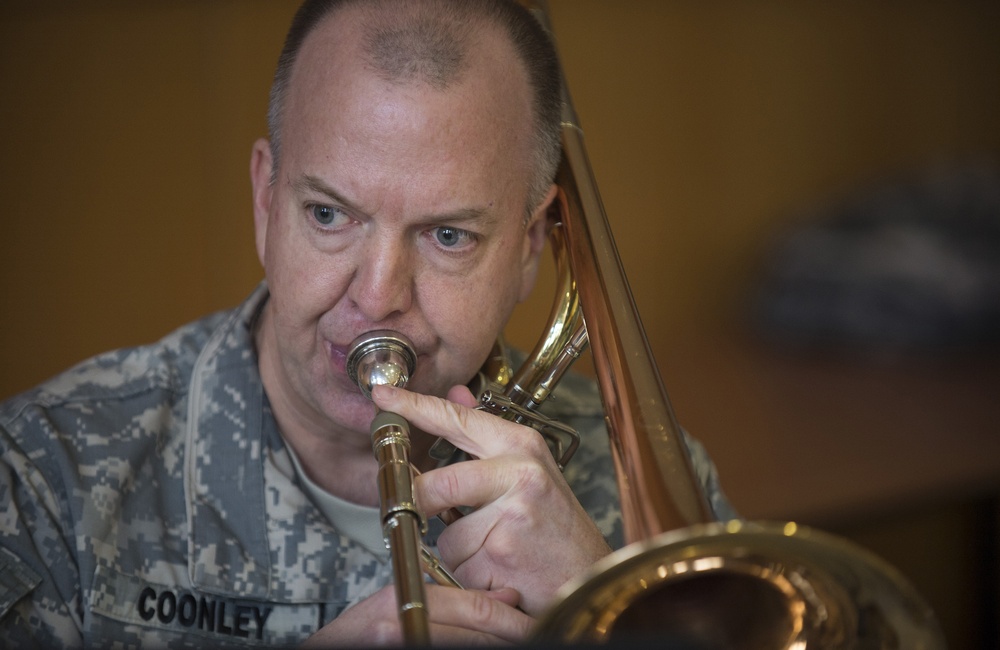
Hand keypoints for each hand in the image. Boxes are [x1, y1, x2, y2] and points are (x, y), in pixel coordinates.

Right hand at [301, 584, 529, 646]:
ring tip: (516, 641)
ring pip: (468, 646)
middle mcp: (401, 621)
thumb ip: (447, 600)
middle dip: (509, 635)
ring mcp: (404, 641)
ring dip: (494, 644)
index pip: (473, 607)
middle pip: (476, 632)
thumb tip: (505, 599)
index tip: (530, 623)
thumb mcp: (398, 607)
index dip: (509, 618)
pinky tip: (482, 648)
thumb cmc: (362, 634)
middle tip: (533, 634)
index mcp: (404, 597)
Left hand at [371, 384, 611, 615]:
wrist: (590, 577)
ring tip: (497, 551)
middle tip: (435, 517)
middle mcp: (519, 474)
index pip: (456, 419)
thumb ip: (487, 436)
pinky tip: (501, 572)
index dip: (413, 406)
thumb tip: (456, 394)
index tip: (383, 397)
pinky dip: (471, 576)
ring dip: (461, 552)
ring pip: (446, 536)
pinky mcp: (502, 555)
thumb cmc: (558, 528)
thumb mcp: (530, 471)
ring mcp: (512, 515)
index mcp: (521, 447)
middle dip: (426, 507)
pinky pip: (459, 567)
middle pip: (437, 485)